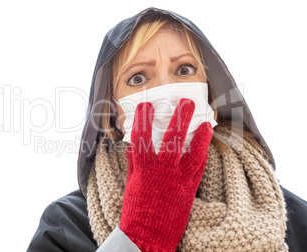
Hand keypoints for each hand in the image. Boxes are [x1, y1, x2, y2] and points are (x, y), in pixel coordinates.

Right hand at [120, 98, 212, 251]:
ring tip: (205, 122)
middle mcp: (162, 170)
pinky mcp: (189, 189)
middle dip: (180, 117)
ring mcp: (177, 179)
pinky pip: (198, 168)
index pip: (142, 137)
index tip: (146, 105)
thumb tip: (132, 148)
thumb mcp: (131, 185)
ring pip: (192, 151)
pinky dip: (202, 155)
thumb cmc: (136, 211)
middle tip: (186, 102)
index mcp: (143, 168)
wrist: (148, 235)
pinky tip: (206, 145)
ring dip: (199, 135)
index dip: (143, 119)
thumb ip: (133, 164)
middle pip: (172, 138)